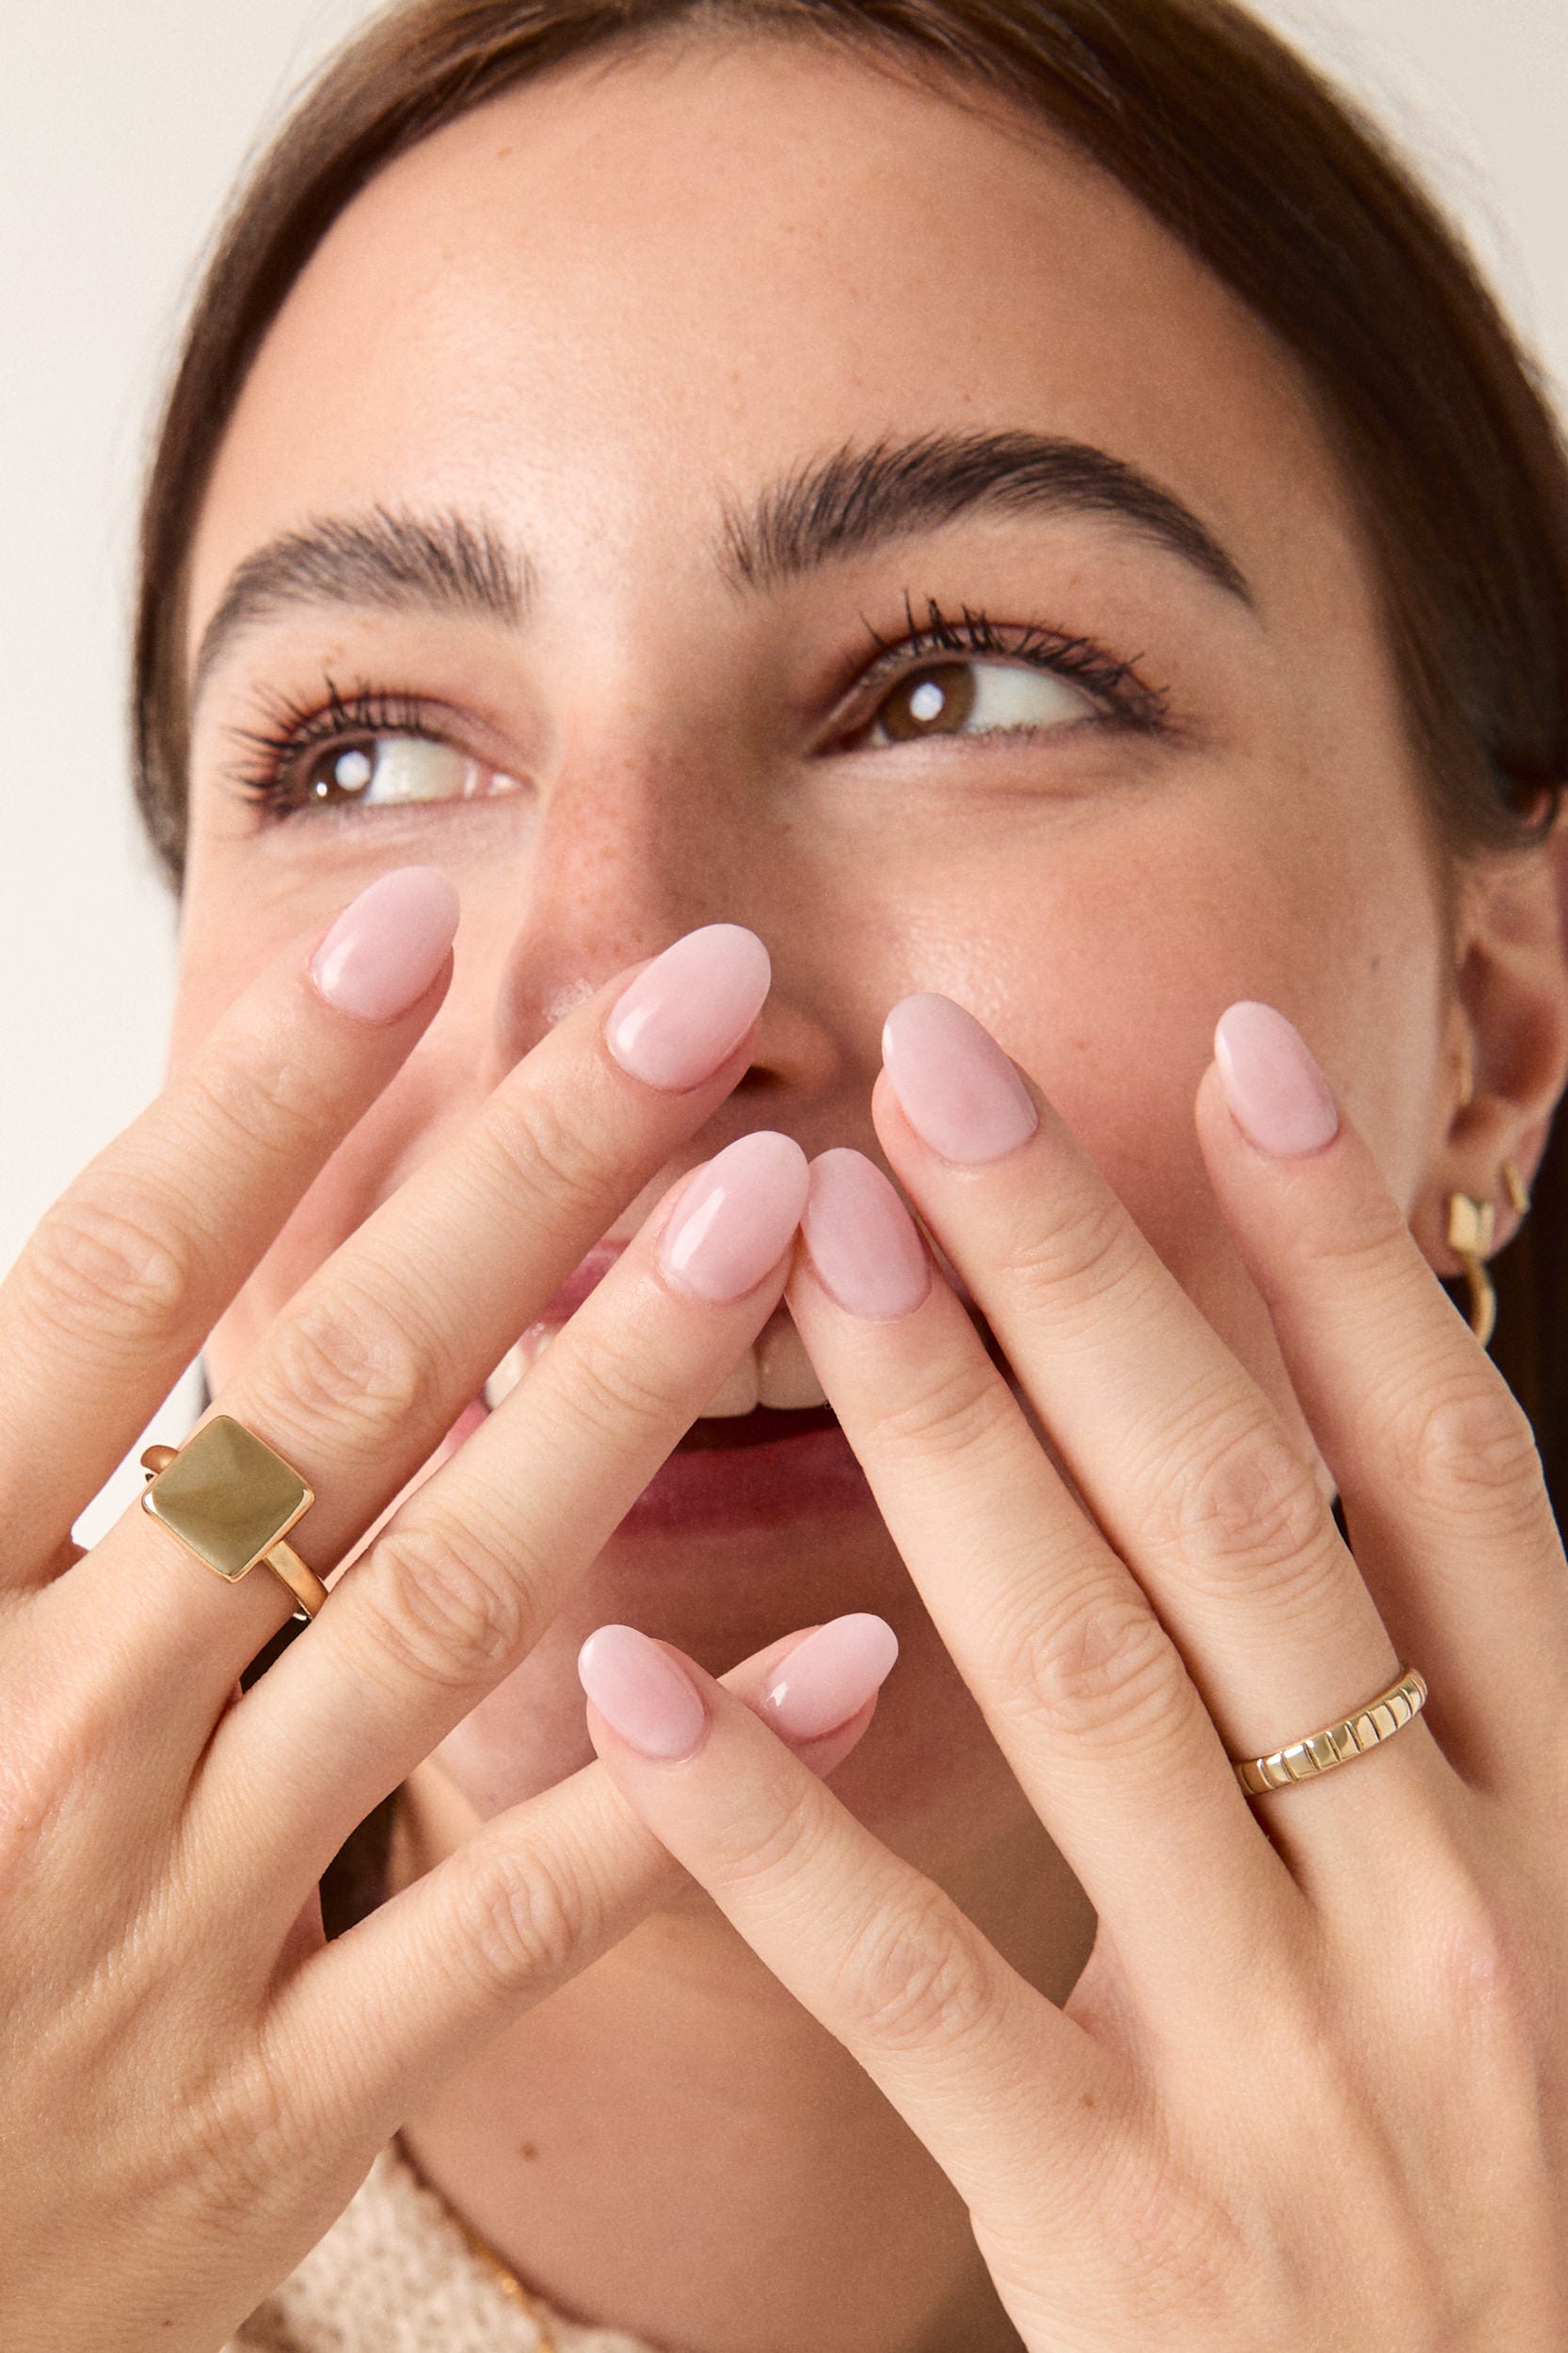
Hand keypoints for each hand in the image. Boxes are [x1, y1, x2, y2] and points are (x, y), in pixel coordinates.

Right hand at [0, 876, 875, 2352]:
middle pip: (324, 1405)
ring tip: (783, 1219)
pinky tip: (854, 1647)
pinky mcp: (272, 2101)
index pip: (114, 1290)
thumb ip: (3, 1423)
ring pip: (446, 1617)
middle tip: (691, 1005)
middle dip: (519, 1183)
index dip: (266, 1101)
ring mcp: (168, 1924)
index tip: (421, 936)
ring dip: (626, 1402)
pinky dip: (688, 1790)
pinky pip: (514, 1929)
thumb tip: (134, 1231)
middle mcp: (49, 1734)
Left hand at [579, 992, 1567, 2349]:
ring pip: (1098, 1692)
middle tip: (937, 1075)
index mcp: (1558, 1818)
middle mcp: (1451, 1908)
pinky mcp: (1132, 2231)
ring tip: (820, 1251)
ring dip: (950, 1448)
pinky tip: (640, 1680)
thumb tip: (1320, 1444)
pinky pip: (928, 1995)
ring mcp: (1298, 2068)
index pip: (1453, 1476)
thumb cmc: (1489, 2194)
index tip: (1238, 1056)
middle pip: (1248, 1523)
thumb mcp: (1518, 1930)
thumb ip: (1431, 1712)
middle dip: (1091, 1277)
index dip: (1350, 1259)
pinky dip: (781, 1828)